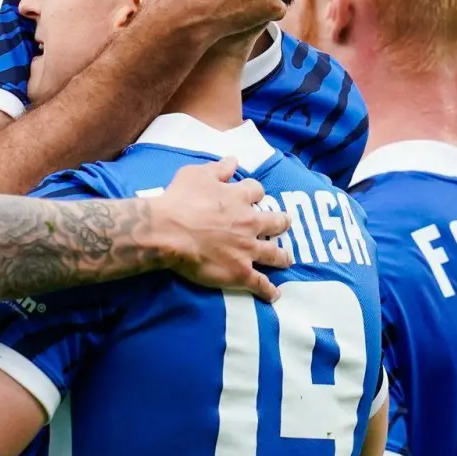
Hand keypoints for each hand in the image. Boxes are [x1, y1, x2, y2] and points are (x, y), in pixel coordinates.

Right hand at [152, 158, 292, 301]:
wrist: (169, 231)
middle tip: (283, 224)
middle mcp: (249, 223)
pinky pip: (259, 283)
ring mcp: (247, 249)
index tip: (254, 196)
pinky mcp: (240, 272)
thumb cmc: (180, 200)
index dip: (255, 193)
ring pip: (274, 253)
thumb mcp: (196, 174)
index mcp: (239, 198)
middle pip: (275, 222)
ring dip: (282, 256)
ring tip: (287, 259)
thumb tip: (233, 160)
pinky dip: (268, 290)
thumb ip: (218, 168)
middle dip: (281, 222)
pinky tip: (273, 295)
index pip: (256, 191)